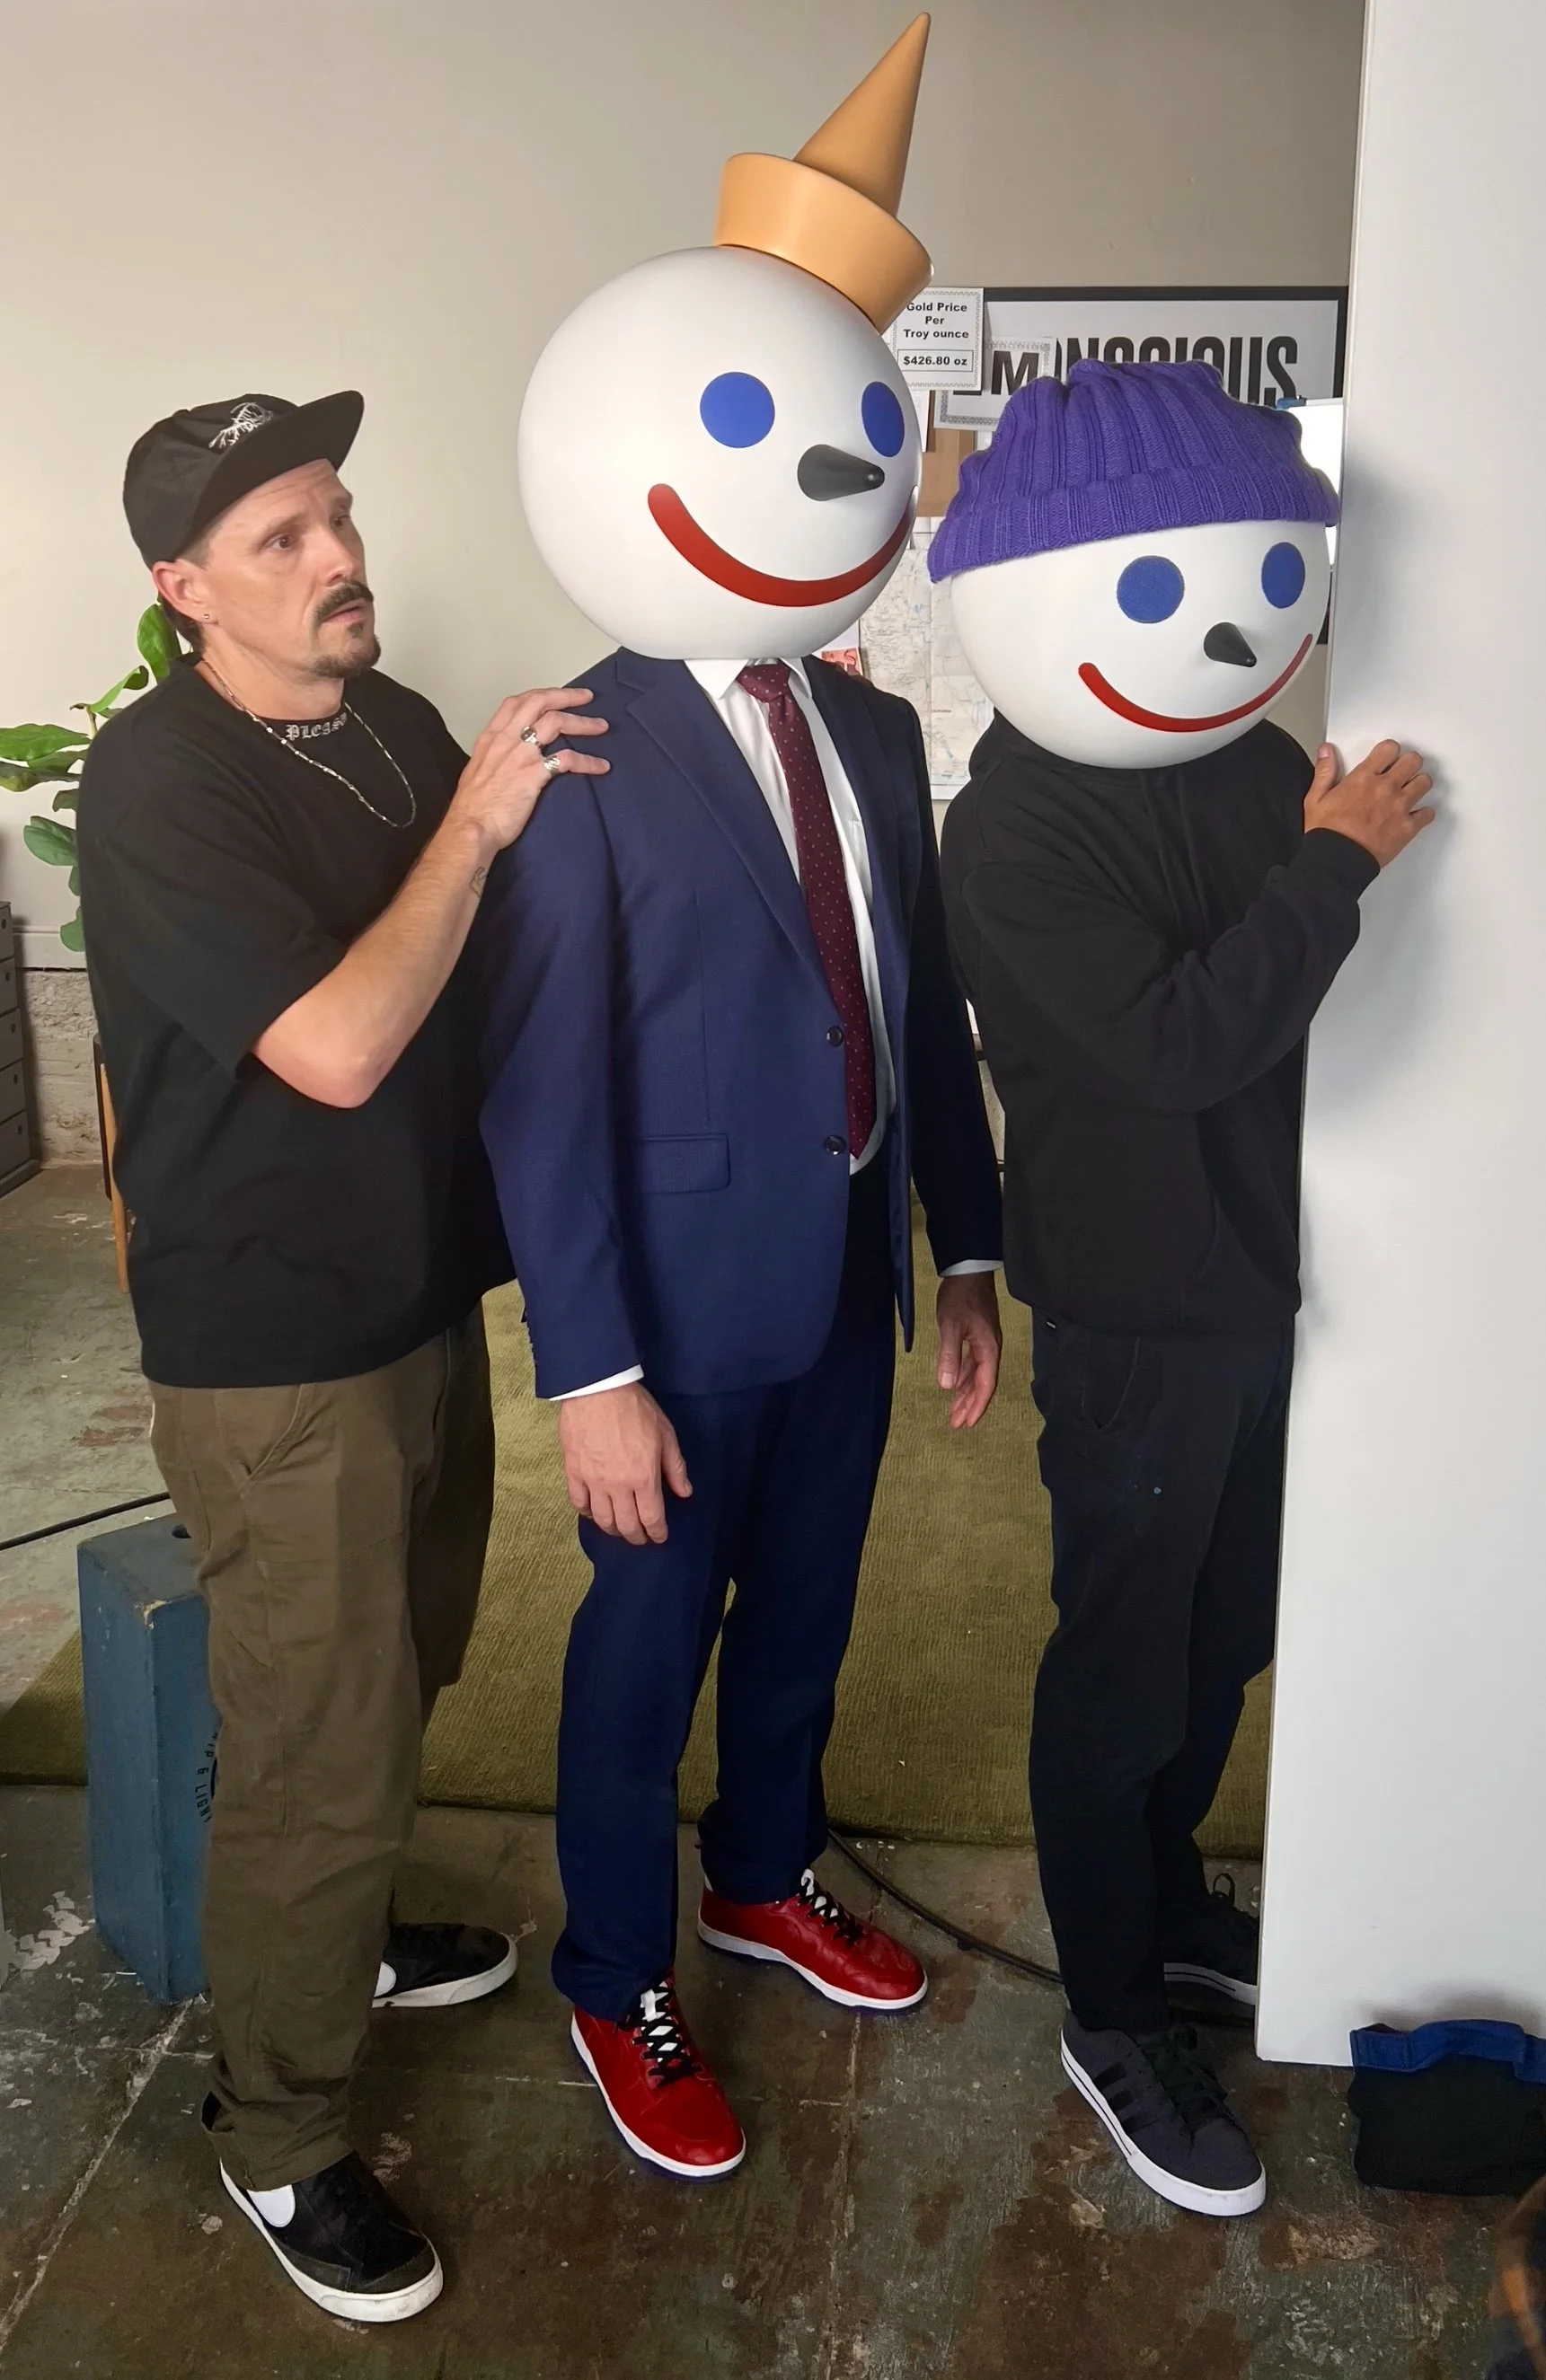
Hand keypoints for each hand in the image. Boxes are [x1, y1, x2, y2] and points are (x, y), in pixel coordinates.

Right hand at [450, 686, 609, 857]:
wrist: (471, 828)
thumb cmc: (473, 808)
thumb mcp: (477, 771)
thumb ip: (495, 758)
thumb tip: (508, 758)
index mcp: (491, 738)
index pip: (516, 702)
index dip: (541, 694)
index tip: (558, 694)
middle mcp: (506, 740)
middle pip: (539, 702)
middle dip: (566, 696)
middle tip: (586, 697)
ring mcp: (520, 755)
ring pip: (555, 722)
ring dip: (582, 722)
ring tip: (601, 727)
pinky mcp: (534, 774)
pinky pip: (567, 759)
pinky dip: (588, 761)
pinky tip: (601, 766)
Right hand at [557, 1383, 692, 1545]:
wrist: (598, 1389)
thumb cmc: (635, 1408)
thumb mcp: (666, 1435)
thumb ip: (675, 1468)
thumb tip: (684, 1492)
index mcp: (644, 1477)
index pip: (652, 1518)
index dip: (657, 1533)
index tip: (660, 1537)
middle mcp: (618, 1485)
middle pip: (627, 1525)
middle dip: (637, 1537)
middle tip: (641, 1538)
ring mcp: (593, 1480)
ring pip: (602, 1519)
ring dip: (613, 1529)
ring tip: (620, 1529)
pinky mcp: (573, 1472)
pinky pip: (579, 1503)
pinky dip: (588, 1513)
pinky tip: (595, 1512)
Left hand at [936, 1274, 1001, 1429]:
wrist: (968, 1271)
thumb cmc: (960, 1296)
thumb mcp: (951, 1326)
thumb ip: (949, 1356)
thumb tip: (946, 1386)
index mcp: (988, 1349)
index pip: (985, 1385)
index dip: (977, 1406)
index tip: (967, 1423)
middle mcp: (990, 1349)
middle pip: (982, 1384)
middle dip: (970, 1405)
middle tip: (957, 1424)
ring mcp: (984, 1343)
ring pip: (977, 1376)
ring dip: (965, 1394)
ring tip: (954, 1411)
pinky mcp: (977, 1336)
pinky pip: (972, 1364)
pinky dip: (963, 1378)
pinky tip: (954, 1386)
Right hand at [1304, 738, 1433, 868]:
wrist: (1337, 861)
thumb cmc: (1326, 834)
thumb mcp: (1315, 799)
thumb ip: (1324, 771)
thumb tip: (1326, 751)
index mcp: (1363, 778)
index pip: (1389, 749)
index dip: (1390, 750)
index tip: (1388, 756)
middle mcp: (1385, 788)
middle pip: (1413, 761)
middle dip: (1409, 763)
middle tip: (1404, 770)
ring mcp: (1399, 807)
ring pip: (1425, 783)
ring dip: (1419, 784)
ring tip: (1411, 790)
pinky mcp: (1407, 827)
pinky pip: (1427, 814)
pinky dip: (1424, 814)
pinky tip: (1416, 815)